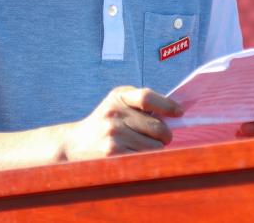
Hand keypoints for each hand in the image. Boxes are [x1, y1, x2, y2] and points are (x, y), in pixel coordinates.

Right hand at [61, 86, 182, 160]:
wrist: (75, 144)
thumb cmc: (105, 121)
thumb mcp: (118, 103)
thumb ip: (141, 102)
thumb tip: (174, 111)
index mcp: (118, 96)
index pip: (147, 97)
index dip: (167, 105)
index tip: (179, 112)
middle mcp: (114, 113)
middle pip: (157, 126)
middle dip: (166, 134)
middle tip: (164, 137)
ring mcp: (113, 134)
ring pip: (154, 145)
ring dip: (157, 148)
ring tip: (147, 146)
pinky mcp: (113, 153)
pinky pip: (144, 157)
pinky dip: (147, 158)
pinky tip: (138, 154)